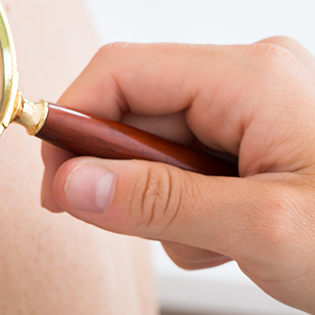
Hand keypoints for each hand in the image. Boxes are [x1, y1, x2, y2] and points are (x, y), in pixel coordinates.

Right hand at [41, 38, 314, 314]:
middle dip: (124, 174)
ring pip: (157, 142)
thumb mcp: (260, 229)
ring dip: (160, 199)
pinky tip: (226, 238)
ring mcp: (255, 108)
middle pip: (135, 108)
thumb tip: (71, 184)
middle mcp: (248, 78)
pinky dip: (187, 205)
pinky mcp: (258, 139)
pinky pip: (187, 161)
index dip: (73, 122)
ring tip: (210, 242)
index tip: (54, 184)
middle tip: (132, 226)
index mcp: (249, 77)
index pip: (120, 72)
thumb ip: (155, 202)